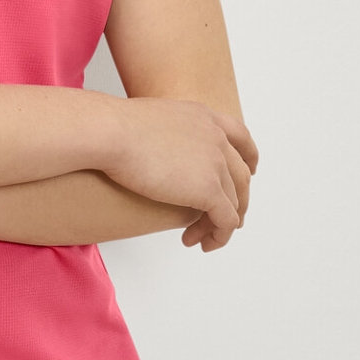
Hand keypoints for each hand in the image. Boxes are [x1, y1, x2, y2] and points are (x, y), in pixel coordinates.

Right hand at [104, 98, 257, 250]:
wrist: (109, 132)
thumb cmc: (109, 127)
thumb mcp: (144, 121)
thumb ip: (158, 133)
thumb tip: (145, 147)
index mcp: (202, 117)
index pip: (240, 136)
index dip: (247, 158)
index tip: (250, 172)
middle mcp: (215, 137)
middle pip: (240, 174)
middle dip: (238, 199)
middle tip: (225, 219)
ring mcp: (215, 163)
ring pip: (234, 201)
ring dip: (220, 223)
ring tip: (200, 238)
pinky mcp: (209, 189)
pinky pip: (225, 220)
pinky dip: (218, 235)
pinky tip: (200, 242)